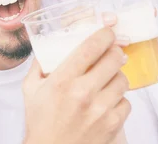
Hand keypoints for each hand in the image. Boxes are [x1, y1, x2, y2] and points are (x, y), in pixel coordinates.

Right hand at [23, 27, 130, 143]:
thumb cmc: (40, 122)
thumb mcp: (31, 88)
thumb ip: (40, 64)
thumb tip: (50, 44)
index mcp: (62, 80)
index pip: (90, 47)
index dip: (104, 35)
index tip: (107, 32)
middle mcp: (82, 93)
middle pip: (114, 59)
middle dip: (115, 52)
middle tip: (112, 53)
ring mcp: (100, 110)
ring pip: (123, 80)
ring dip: (117, 76)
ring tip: (107, 80)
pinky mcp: (112, 125)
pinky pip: (127, 102)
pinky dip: (119, 100)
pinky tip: (107, 101)